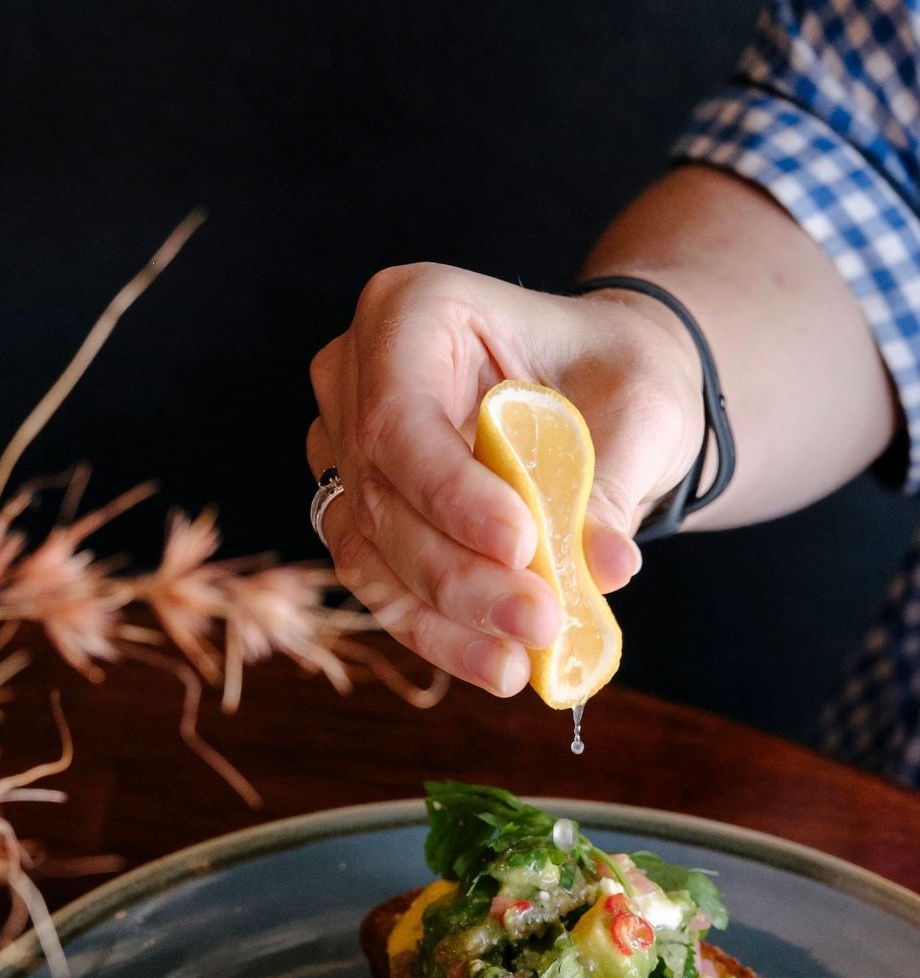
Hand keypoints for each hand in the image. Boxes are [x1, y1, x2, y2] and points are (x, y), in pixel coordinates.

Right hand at [307, 264, 703, 693]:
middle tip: (539, 623)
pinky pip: (382, 587)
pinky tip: (496, 663)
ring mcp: (344, 449)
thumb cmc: (613, 373)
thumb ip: (609, 484)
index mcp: (410, 311)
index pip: (402, 417)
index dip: (451, 493)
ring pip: (371, 553)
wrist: (600, 390)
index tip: (522, 546)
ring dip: (444, 620)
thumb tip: (601, 569)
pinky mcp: (358, 515)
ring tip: (519, 664)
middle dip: (459, 576)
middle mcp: (355, 375)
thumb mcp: (636, 409)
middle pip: (381, 496)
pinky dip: (439, 633)